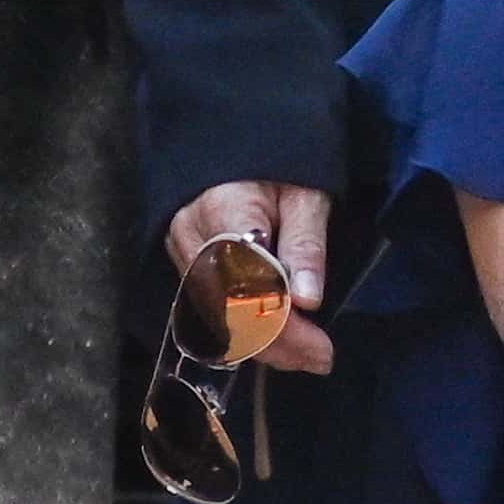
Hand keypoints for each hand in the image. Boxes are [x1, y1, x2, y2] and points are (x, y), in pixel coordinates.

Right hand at [165, 181, 335, 374]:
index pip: (246, 284)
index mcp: (221, 210)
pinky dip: (248, 332)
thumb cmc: (278, 167)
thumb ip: (305, 244)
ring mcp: (181, 251)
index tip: (320, 346)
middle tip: (321, 358)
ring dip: (265, 344)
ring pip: (218, 318)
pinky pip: (212, 310)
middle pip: (228, 309)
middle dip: (278, 343)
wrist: (239, 145)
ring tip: (308, 354)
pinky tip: (280, 342)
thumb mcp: (306, 195)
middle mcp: (190, 235)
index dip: (282, 324)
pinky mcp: (184, 263)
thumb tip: (307, 299)